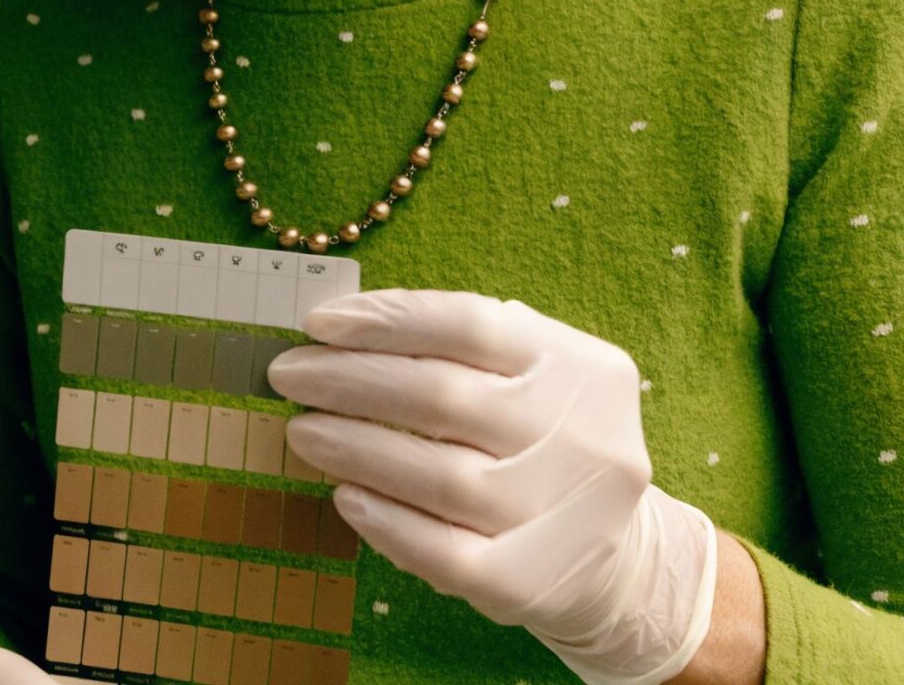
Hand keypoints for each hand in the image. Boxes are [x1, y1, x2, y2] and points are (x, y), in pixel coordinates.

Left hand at [266, 289, 718, 684]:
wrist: (615, 559)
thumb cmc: (538, 447)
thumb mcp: (526, 382)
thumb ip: (449, 350)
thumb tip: (333, 332)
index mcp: (583, 370)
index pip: (472, 326)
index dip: (386, 320)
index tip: (317, 324)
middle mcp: (586, 439)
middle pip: (446, 398)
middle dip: (350, 380)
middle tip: (288, 375)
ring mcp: (566, 517)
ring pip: (442, 477)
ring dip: (355, 447)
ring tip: (302, 432)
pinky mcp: (534, 583)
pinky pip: (445, 552)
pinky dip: (386, 522)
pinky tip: (345, 496)